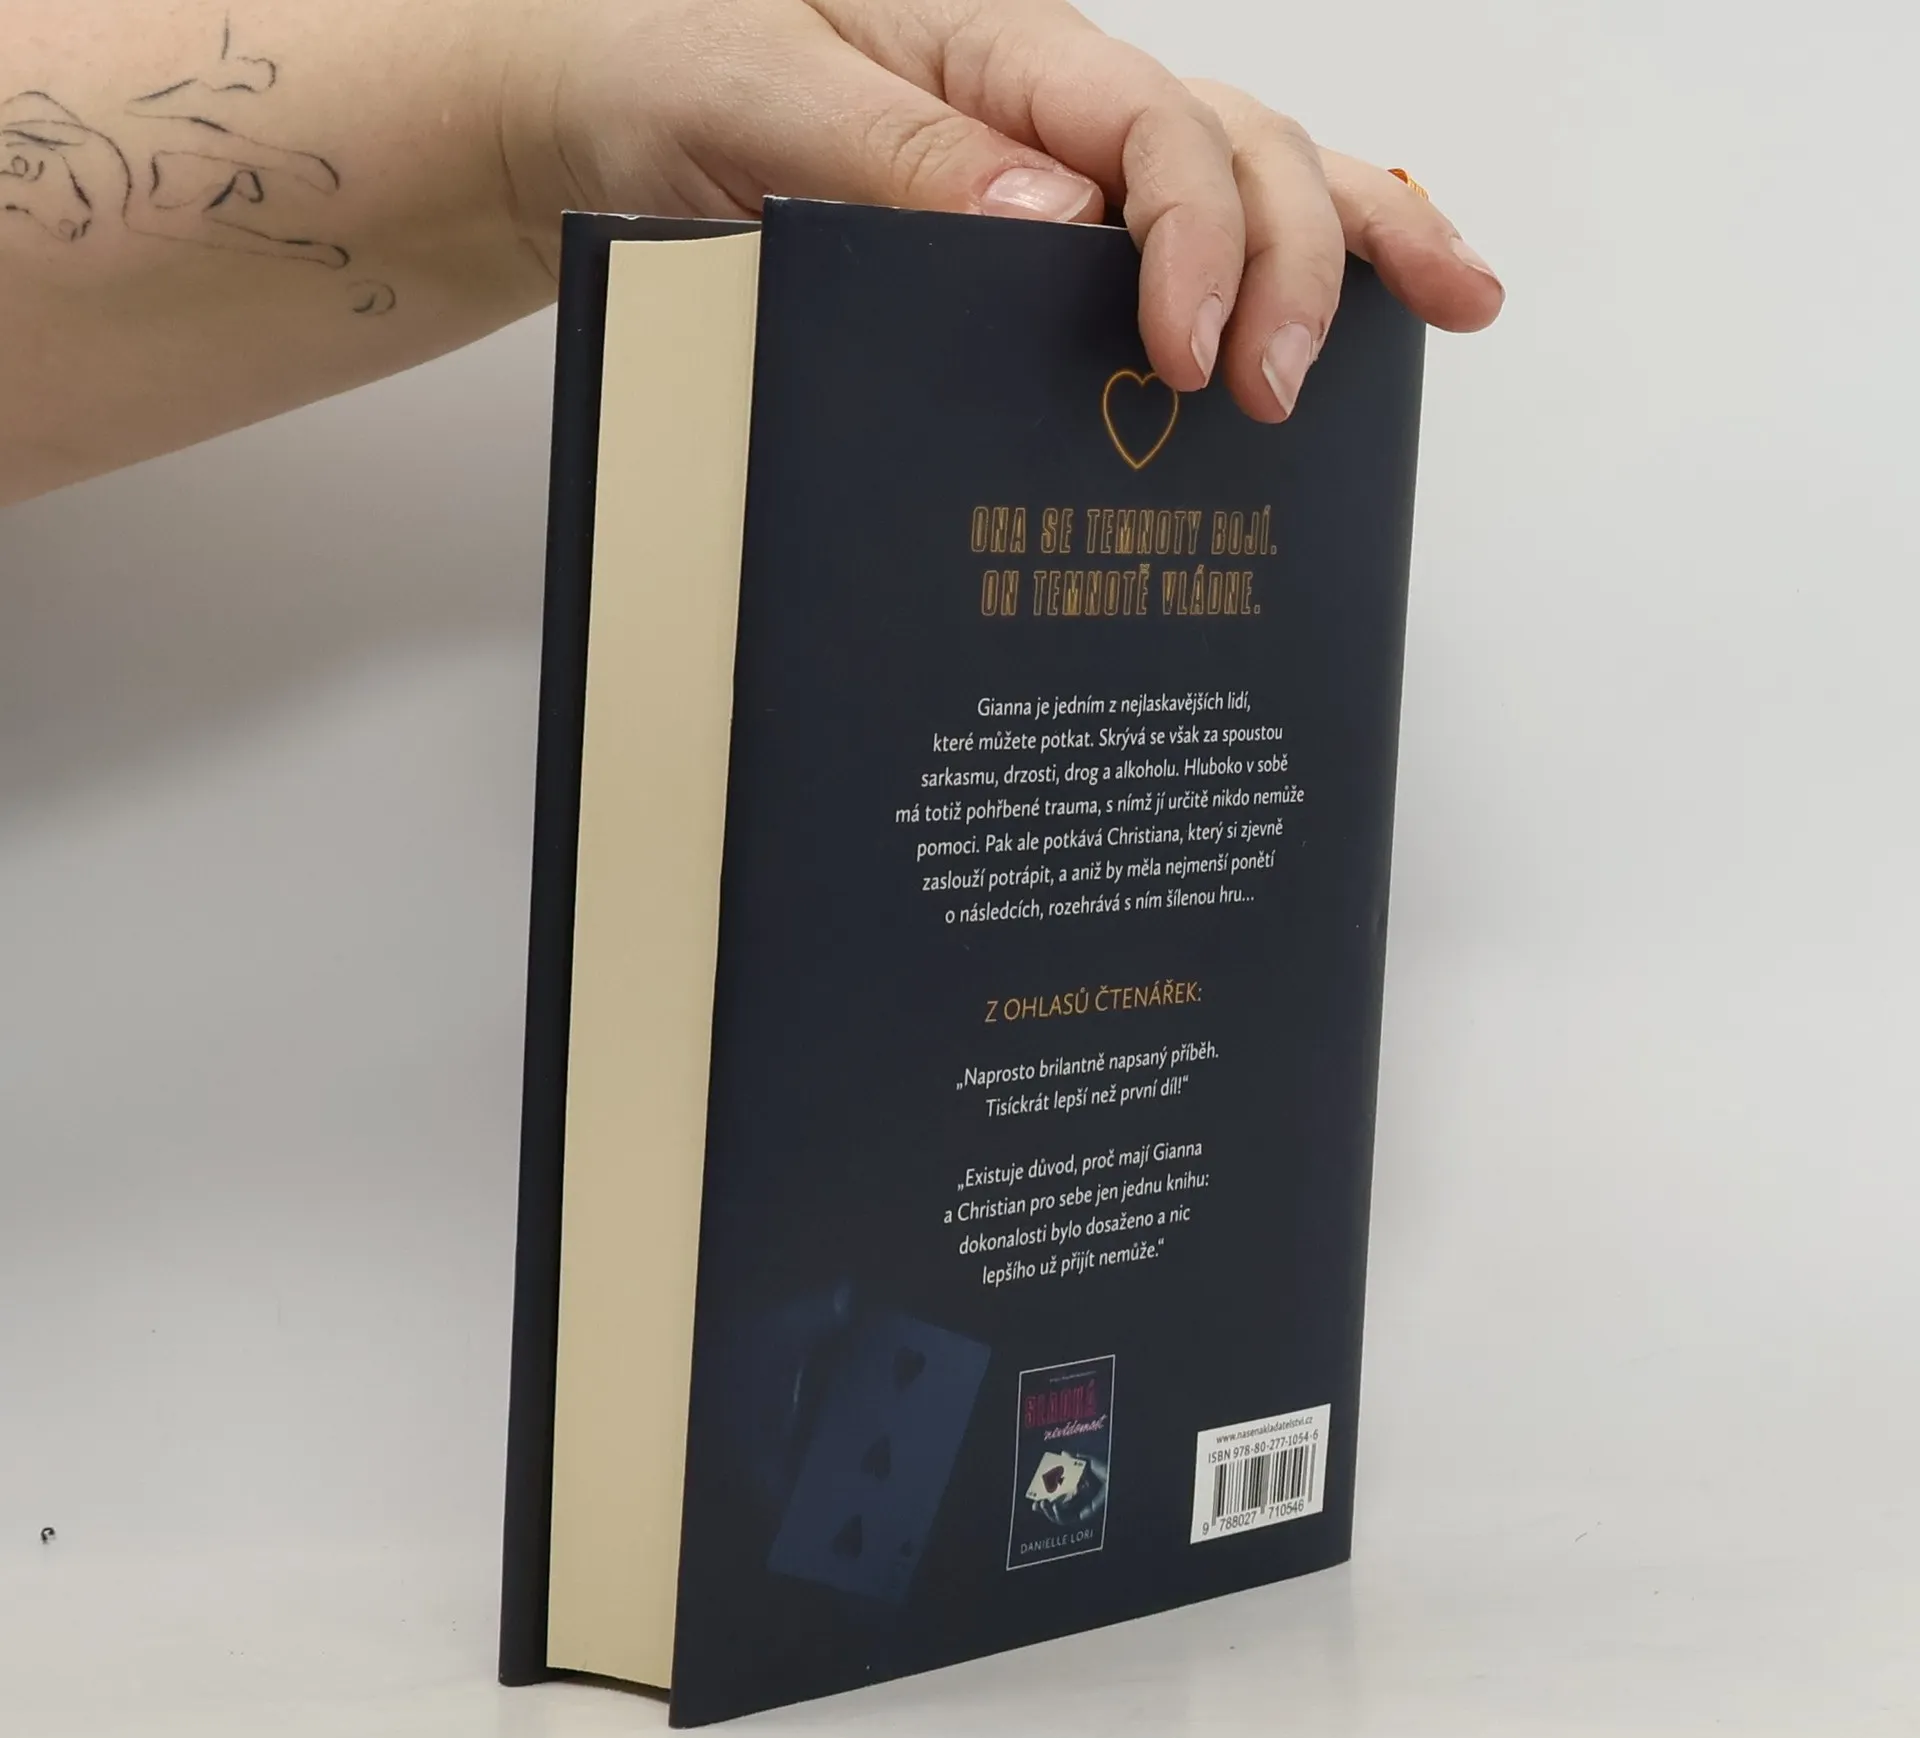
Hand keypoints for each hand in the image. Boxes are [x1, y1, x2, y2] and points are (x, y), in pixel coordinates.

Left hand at [495, 0, 1503, 423]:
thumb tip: (1054, 230)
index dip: (1197, 241)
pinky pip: (1174, 237)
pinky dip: (1274, 264)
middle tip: (1286, 400)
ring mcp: (1048, 163)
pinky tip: (1357, 300)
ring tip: (1453, 303)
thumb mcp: (746, 91)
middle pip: (1235, 147)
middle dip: (1298, 264)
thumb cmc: (647, 66)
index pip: (1149, 130)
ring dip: (1353, 241)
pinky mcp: (1026, 232)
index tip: (1194, 360)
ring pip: (1242, 176)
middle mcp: (1043, 100)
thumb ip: (890, 152)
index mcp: (990, 44)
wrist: (580, 99)